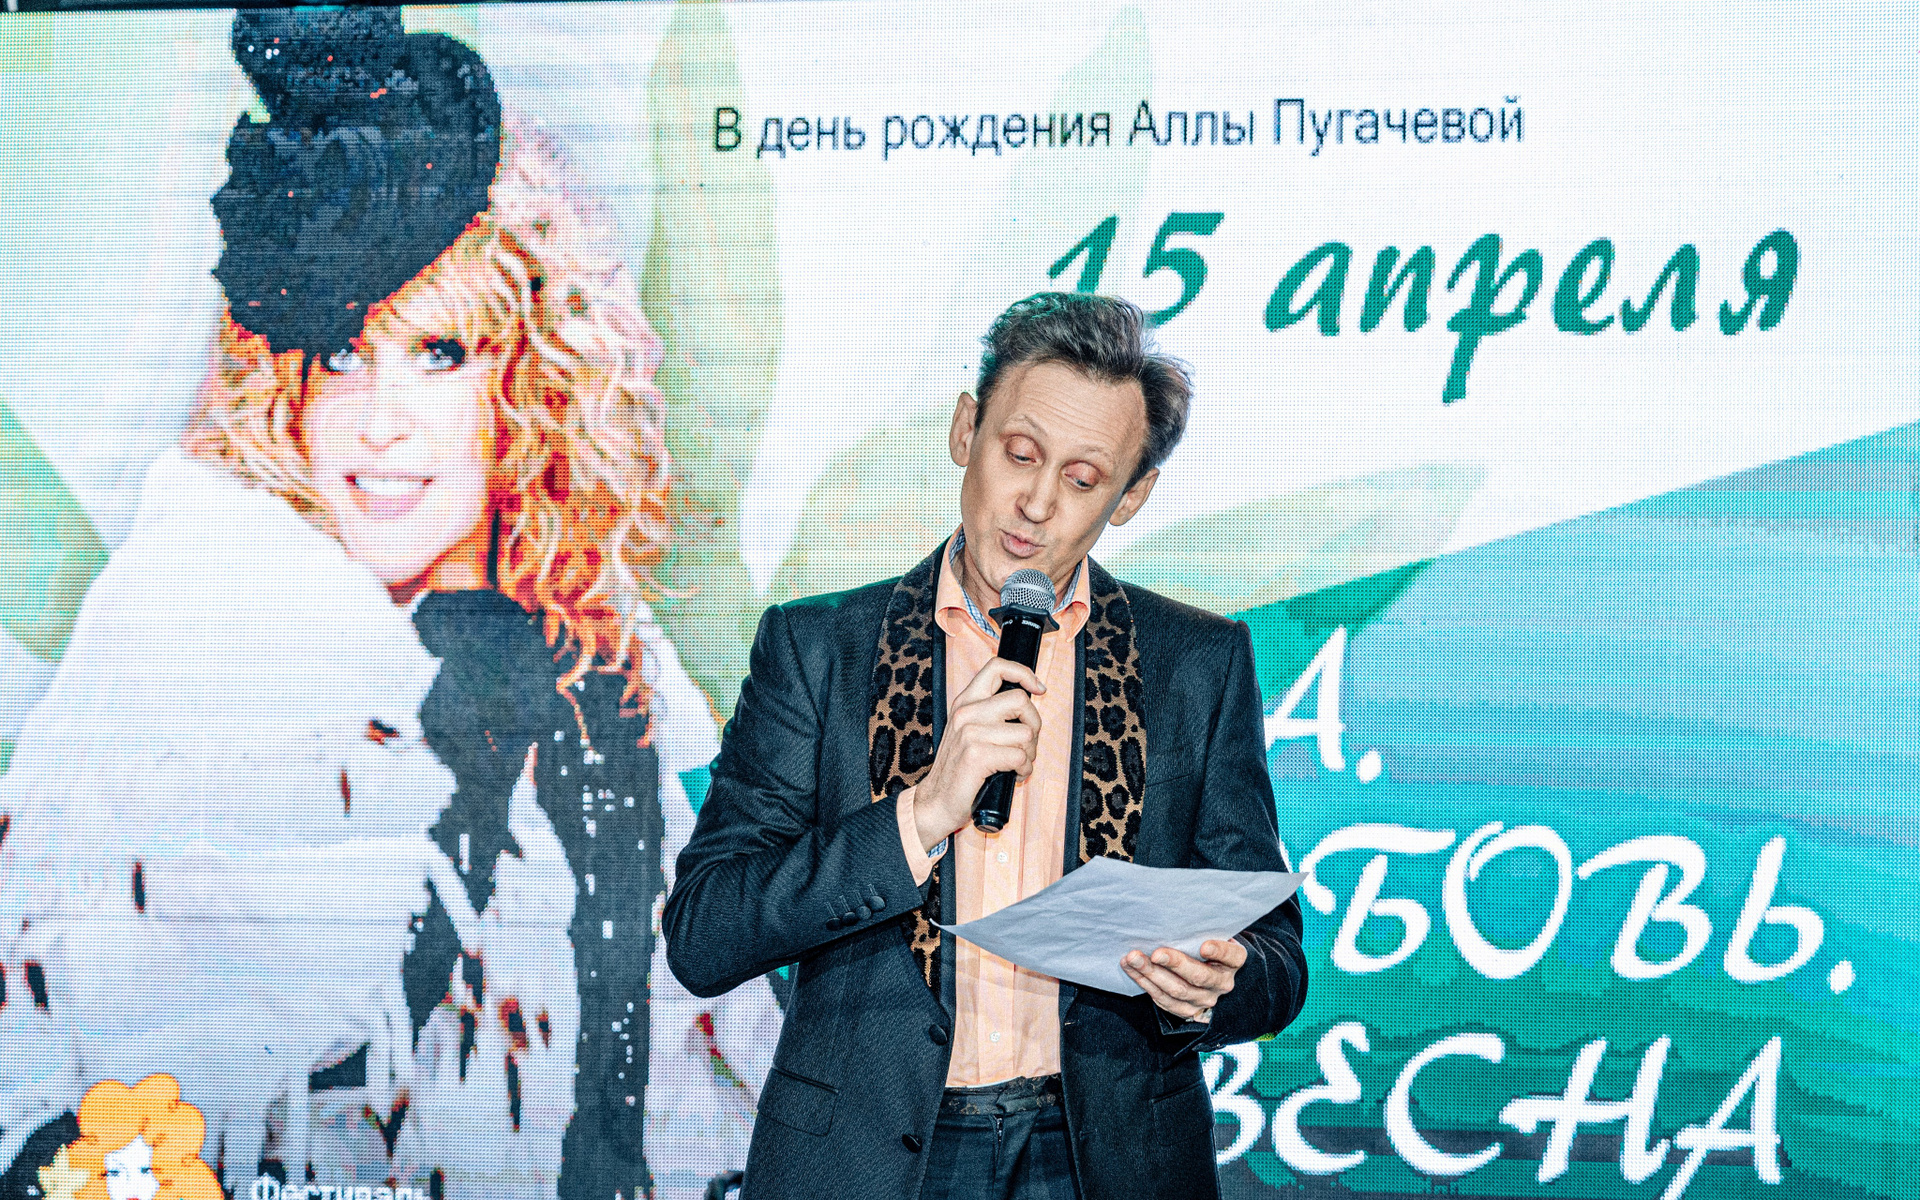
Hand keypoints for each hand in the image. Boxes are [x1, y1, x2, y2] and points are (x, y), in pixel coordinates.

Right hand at [910, 658, 1044, 850]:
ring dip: (1029, 754)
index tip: (1038, 689)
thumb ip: (990, 714)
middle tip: (1026, 744)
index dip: (1024, 674)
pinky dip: (1023, 769)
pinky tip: (1013, 775)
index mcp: (965, 702)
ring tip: (1017, 764)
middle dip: (1034, 725)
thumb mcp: (968, 732)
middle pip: (1020, 700)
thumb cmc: (959, 771)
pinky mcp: (976, 755)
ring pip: (1025, 733)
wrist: (935, 802)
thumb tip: (1027, 703)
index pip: (997, 667)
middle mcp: (966, 713)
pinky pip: (1019, 756)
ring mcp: (970, 733)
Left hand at [1122, 939, 1245, 1022]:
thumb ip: (1200, 929)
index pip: (1231, 956)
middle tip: (1155, 953)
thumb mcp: (1212, 934)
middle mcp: (1222, 983)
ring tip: (1132, 958)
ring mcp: (1205, 1000)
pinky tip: (1130, 969)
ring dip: (1151, 974)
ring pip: (1176, 991)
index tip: (1204, 945)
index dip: (1219, 951)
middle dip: (1174, 964)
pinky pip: (1163, 1000)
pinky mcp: (1187, 1011)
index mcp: (1233, 961)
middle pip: (1198, 976)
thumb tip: (1176, 912)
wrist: (1208, 972)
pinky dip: (1144, 983)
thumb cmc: (1205, 943)